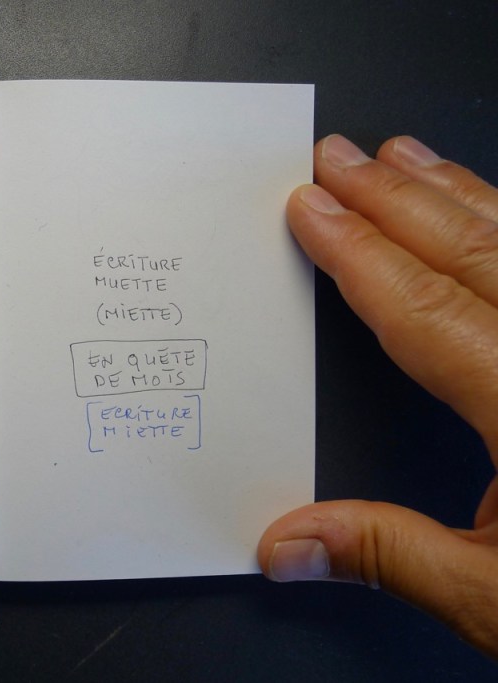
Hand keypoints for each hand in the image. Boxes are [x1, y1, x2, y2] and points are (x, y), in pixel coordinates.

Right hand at [259, 134, 497, 654]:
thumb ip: (391, 557)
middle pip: (478, 256)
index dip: (360, 255)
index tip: (311, 209)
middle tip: (341, 157)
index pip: (430, 313)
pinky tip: (494, 213)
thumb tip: (288, 544)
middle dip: (399, 199)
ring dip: (459, 196)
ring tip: (406, 157)